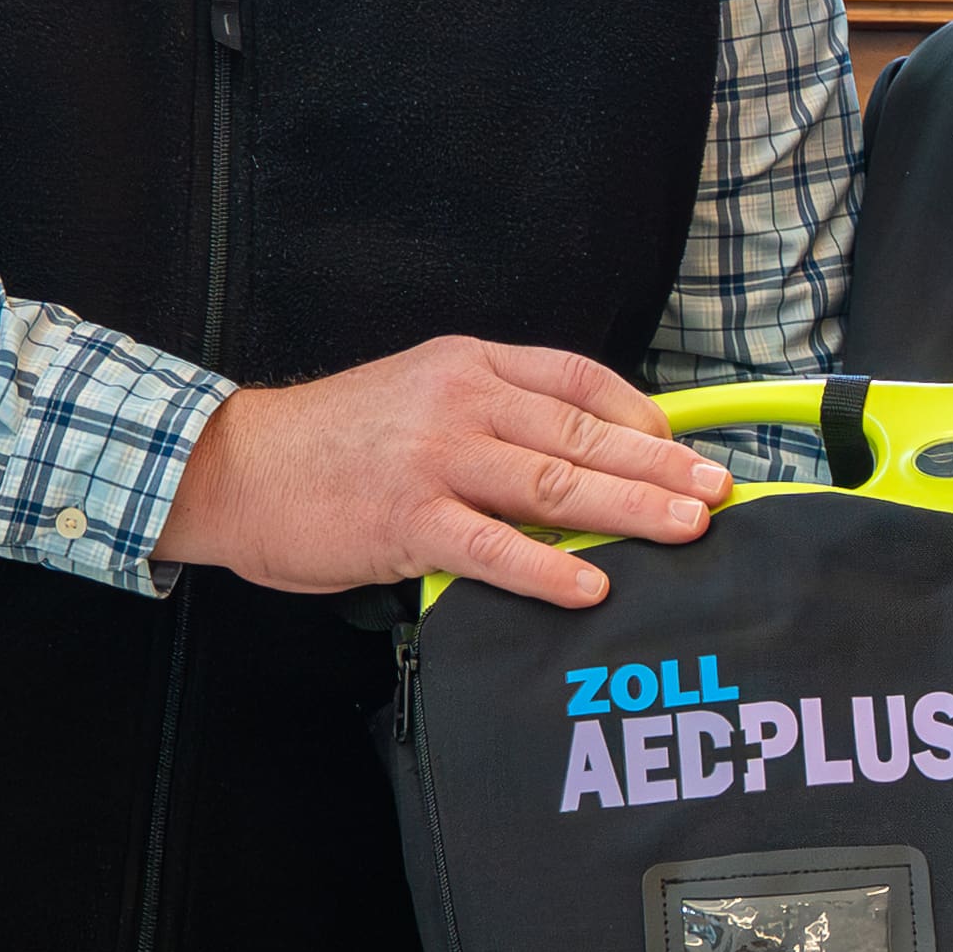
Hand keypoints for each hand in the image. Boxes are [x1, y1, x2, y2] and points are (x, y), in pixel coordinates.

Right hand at [173, 335, 727, 611]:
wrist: (234, 466)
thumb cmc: (327, 442)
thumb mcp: (414, 396)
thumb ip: (487, 416)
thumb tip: (569, 458)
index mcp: (467, 364)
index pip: (577, 379)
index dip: (639, 414)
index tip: (682, 445)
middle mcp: (460, 402)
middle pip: (582, 433)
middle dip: (660, 465)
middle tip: (718, 490)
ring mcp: (435, 460)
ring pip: (553, 484)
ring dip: (630, 509)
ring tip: (687, 529)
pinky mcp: (407, 520)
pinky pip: (493, 547)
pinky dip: (549, 570)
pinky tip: (593, 587)